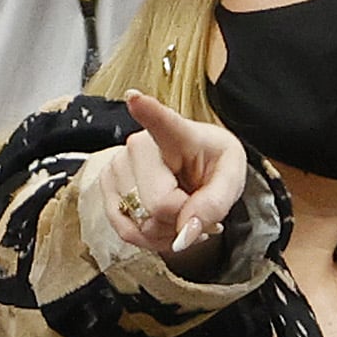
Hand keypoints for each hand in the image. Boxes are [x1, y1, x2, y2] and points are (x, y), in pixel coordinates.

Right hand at [100, 89, 246, 256]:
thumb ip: (214, 205)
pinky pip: (125, 230)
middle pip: (159, 205)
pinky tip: (164, 224)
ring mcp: (117, 165)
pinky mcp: (106, 186)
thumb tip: (184, 233)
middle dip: (182, 220)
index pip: (162, 122)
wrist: (196, 170)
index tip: (136, 98)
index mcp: (179, 134)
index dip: (148, 111)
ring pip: (140, 223)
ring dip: (167, 233)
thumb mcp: (231, 181)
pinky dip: (149, 238)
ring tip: (181, 213)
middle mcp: (140, 145)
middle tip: (195, 207)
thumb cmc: (213, 167)